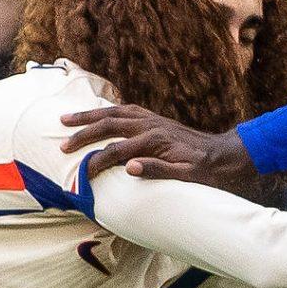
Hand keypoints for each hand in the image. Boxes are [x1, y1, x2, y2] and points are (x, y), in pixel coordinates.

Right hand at [61, 103, 259, 184]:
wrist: (225, 155)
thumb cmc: (206, 171)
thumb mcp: (186, 177)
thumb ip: (158, 171)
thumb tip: (131, 168)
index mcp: (155, 141)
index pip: (117, 151)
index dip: (96, 162)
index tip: (80, 175)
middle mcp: (151, 125)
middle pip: (109, 124)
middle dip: (83, 133)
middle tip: (62, 145)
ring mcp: (152, 120)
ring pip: (114, 112)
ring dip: (89, 116)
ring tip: (65, 119)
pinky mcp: (155, 119)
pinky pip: (125, 110)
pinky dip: (107, 110)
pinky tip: (98, 114)